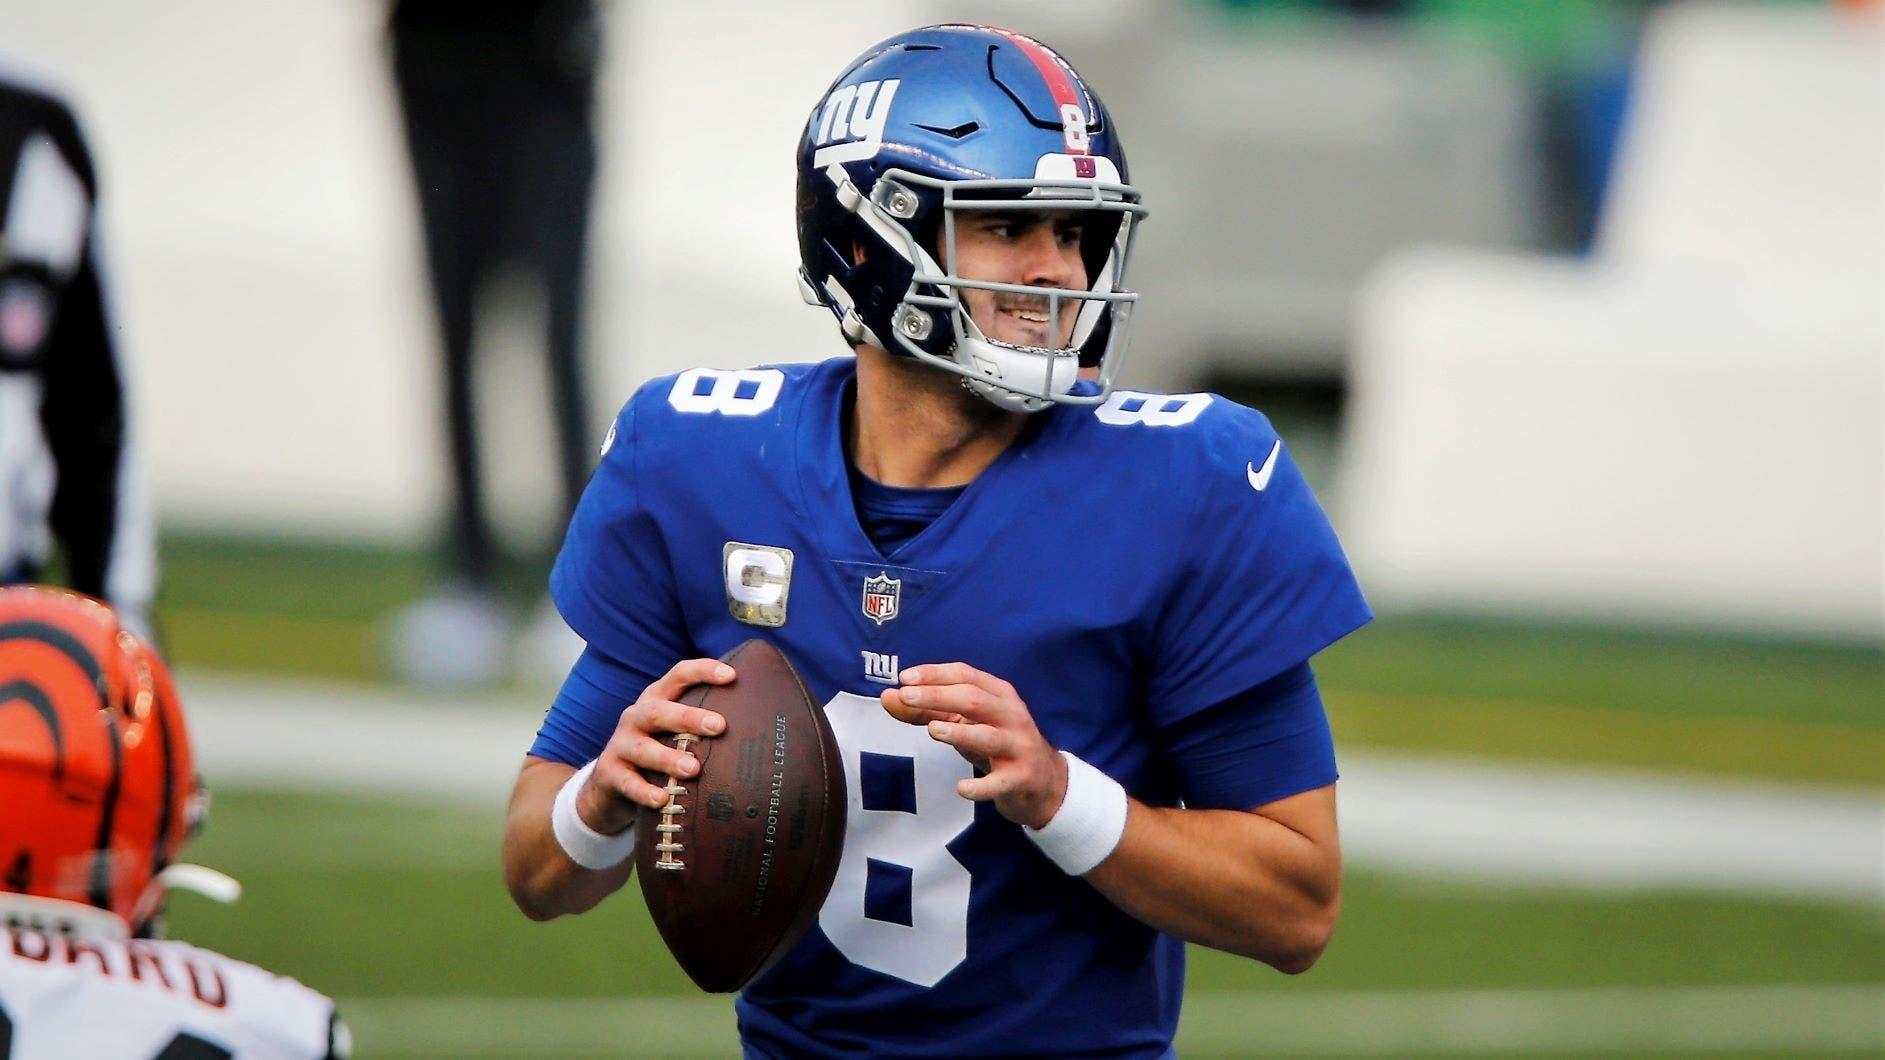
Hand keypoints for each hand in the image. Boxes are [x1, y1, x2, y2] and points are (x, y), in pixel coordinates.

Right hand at [578, 658, 730, 834]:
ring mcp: (620, 744)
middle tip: (719, 726)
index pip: (679, 675)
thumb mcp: (676, 731)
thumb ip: (705, 724)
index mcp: (658, 699)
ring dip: (668, 757)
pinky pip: (627, 782)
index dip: (703, 670)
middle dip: (688, 717)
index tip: (732, 675)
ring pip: (643, 748)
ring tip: (693, 769)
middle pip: (659, 710)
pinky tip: (663, 799)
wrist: (611, 783)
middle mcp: (637, 716)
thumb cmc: (660, 750)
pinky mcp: (610, 773)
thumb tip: (764, 723)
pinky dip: (644, 791)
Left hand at [880, 663, 1067, 829]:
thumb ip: (928, 710)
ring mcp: (1019, 747)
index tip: (905, 677)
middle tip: (907, 696)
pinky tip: (961, 788)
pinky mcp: (1021, 778)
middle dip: (939, 695)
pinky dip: (981, 786)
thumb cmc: (997, 745)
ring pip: (989, 735)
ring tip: (933, 730)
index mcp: (999, 695)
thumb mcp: (966, 723)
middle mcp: (1012, 715)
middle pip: (974, 699)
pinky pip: (1000, 782)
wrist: (1044, 783)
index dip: (935, 674)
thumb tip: (888, 697)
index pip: (966, 675)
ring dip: (961, 732)